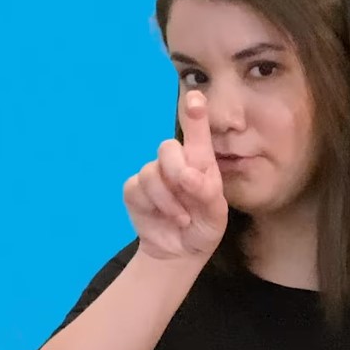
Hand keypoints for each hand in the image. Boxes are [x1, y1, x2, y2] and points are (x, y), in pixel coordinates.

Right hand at [122, 90, 228, 261]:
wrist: (179, 252)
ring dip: (167, 199)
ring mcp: (152, 175)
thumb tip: (187, 176)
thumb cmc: (203, 227)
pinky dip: (152, 206)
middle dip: (176, 170)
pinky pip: (136, 188)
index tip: (195, 98)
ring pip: (151, 172)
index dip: (194, 114)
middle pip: (167, 148)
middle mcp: (175, 163)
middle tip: (188, 190)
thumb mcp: (215, 214)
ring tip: (181, 217)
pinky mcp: (134, 190)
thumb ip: (206, 193)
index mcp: (200, 162)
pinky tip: (164, 217)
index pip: (197, 132)